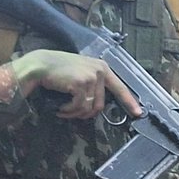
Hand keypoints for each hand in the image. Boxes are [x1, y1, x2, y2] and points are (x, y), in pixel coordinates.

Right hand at [12, 50, 142, 120]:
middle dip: (86, 113)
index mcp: (102, 68)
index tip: (138, 112)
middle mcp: (100, 70)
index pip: (120, 87)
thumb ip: (94, 84)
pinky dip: (69, 111)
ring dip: (75, 113)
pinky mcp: (82, 83)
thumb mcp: (81, 73)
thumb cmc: (58, 71)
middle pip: (101, 104)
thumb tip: (99, 105)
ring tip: (64, 109)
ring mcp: (92, 76)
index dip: (129, 102)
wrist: (40, 65)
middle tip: (72, 112)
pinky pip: (80, 107)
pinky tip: (60, 107)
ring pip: (90, 108)